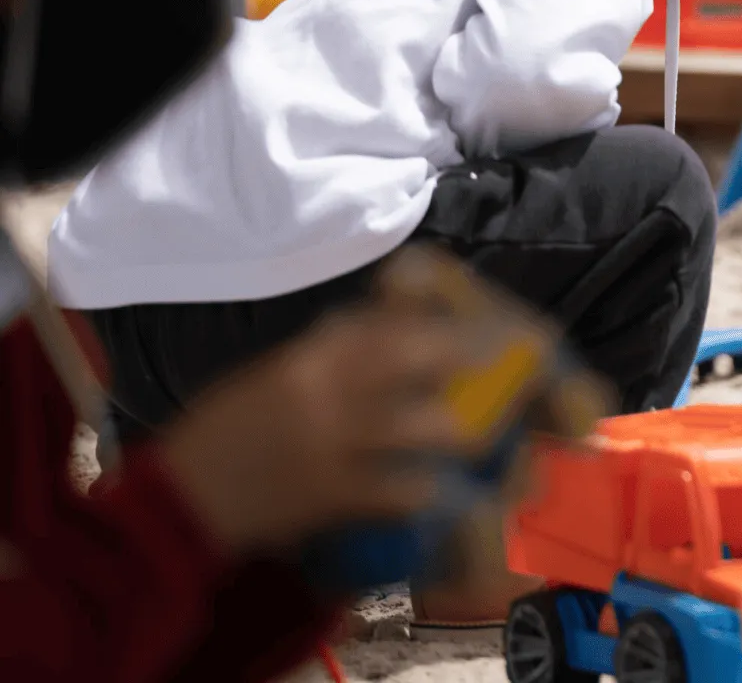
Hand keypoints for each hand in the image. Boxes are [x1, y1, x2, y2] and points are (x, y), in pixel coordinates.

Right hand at [158, 304, 465, 554]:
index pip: (380, 326)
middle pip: (410, 361)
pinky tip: (435, 488)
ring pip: (416, 425)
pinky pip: (397, 490)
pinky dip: (421, 489)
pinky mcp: (334, 495)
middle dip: (453, 361)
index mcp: (305, 359)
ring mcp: (334, 444)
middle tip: (481, 367)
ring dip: (451, 430)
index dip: (426, 322)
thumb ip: (318, 355)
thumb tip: (373, 334)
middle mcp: (326, 392)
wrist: (179, 501)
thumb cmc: (219, 433)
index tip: (458, 323)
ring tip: (473, 434)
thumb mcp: (265, 377)